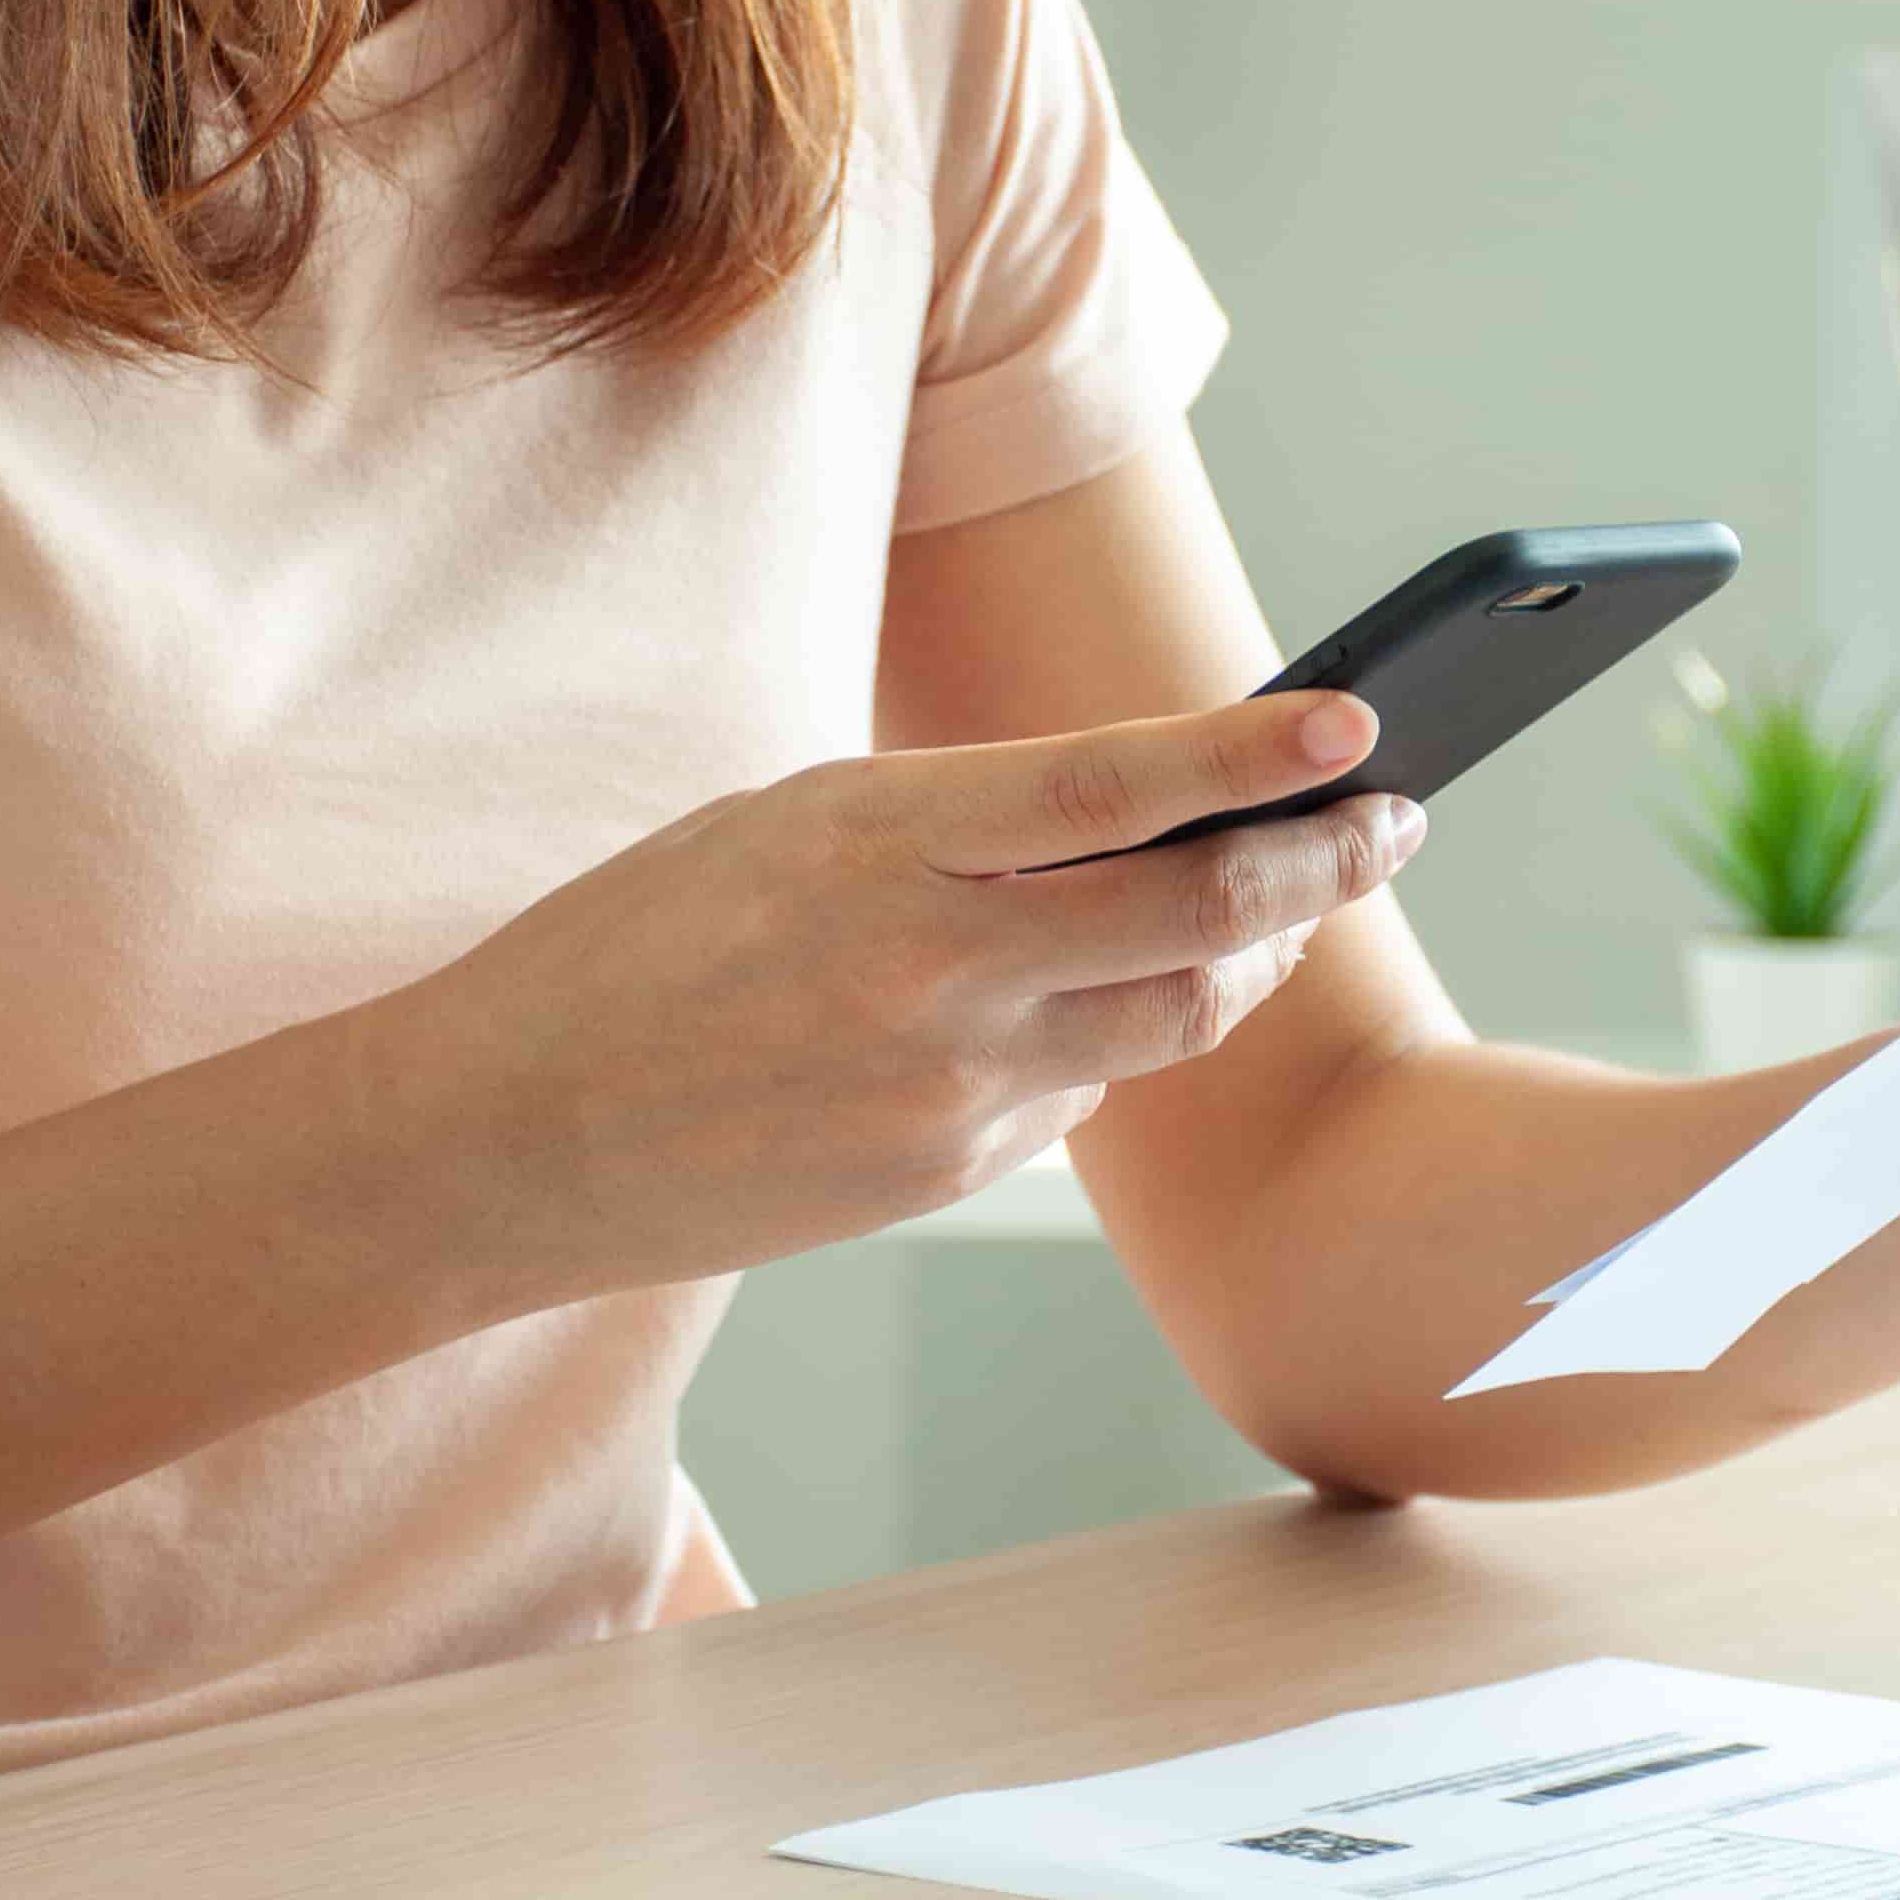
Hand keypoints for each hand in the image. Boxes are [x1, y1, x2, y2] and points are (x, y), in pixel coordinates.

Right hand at [374, 692, 1421, 1309]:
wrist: (507, 1137)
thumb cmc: (638, 944)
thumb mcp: (786, 823)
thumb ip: (959, 823)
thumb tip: (1142, 820)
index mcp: (876, 839)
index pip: (1112, 787)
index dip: (1250, 756)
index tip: (1356, 725)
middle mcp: (928, 966)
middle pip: (1193, 916)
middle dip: (1319, 866)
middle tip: (1392, 822)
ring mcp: (943, 1087)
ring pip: (1173, 1018)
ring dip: (1248, 956)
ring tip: (1285, 902)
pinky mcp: (942, 1175)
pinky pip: (1080, 1088)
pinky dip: (1115, 1031)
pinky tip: (1103, 993)